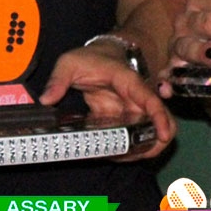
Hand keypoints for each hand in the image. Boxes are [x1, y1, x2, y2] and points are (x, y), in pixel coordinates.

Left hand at [39, 44, 174, 157]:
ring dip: (140, 150)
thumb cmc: (90, 57)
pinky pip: (131, 139)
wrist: (101, 54)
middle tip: (134, 155)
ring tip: (116, 156)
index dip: (159, 118)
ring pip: (149, 134)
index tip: (163, 135)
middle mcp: (136, 99)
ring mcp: (132, 111)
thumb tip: (47, 100)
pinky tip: (111, 153)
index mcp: (128, 82)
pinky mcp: (123, 121)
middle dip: (155, 143)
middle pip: (161, 123)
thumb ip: (58, 79)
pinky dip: (127, 150)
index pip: (149, 100)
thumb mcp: (70, 62)